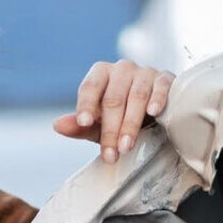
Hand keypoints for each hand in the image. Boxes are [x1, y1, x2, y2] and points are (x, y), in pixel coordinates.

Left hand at [53, 60, 174, 164]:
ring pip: (136, 96)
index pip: (90, 87)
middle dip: (110, 129)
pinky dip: (157, 99)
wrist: (154, 115)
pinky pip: (161, 86)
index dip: (86, 105)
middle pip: (113, 98)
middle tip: (110, 154)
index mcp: (101, 74)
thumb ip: (79, 127)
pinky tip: (153, 112)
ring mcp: (144, 72)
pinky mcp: (165, 78)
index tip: (84, 123)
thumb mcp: (98, 126)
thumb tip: (58, 126)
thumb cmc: (121, 118)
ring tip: (126, 146)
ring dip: (131, 124)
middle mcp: (122, 69)